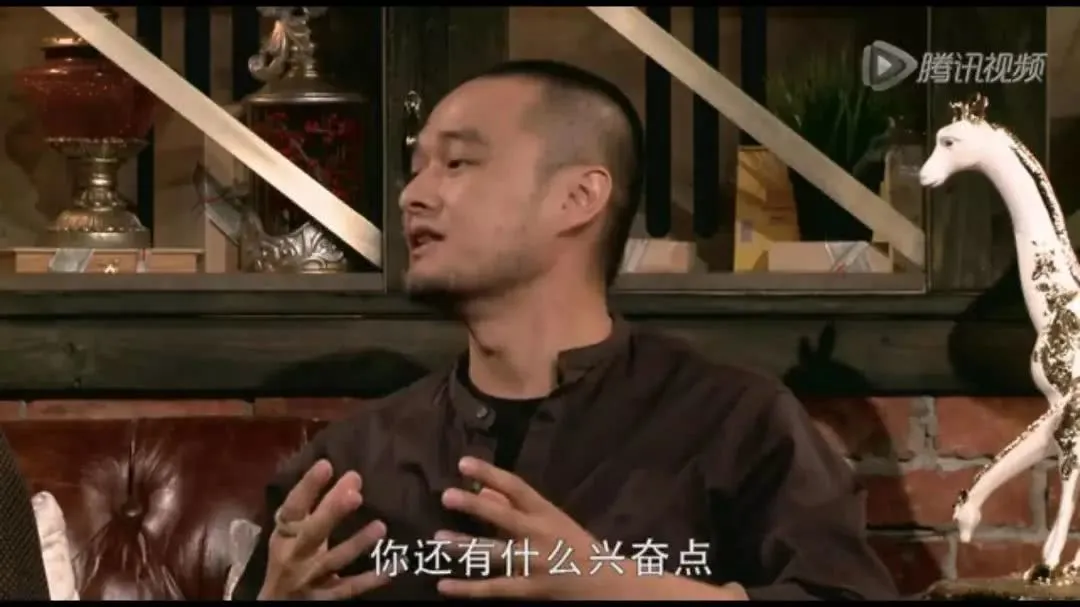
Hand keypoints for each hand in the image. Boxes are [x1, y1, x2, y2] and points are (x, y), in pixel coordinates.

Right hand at [259, 459, 389, 599]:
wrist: (277, 604)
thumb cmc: (290, 559)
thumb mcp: (293, 535)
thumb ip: (317, 508)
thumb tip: (353, 479)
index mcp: (284, 535)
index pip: (293, 508)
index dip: (308, 487)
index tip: (326, 464)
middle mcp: (294, 556)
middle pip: (313, 533)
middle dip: (332, 512)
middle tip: (355, 493)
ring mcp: (309, 579)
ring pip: (334, 560)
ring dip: (357, 544)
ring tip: (380, 526)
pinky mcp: (323, 599)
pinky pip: (348, 588)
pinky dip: (369, 579)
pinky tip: (390, 568)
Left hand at [435, 457, 614, 599]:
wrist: (607, 582)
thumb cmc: (575, 545)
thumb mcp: (551, 520)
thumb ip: (516, 507)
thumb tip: (483, 490)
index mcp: (546, 512)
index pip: (516, 487)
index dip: (490, 472)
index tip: (464, 462)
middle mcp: (540, 535)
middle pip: (504, 517)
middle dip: (475, 506)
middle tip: (447, 495)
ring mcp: (535, 564)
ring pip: (495, 553)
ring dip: (465, 546)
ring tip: (438, 538)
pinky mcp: (530, 590)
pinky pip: (494, 588)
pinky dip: (468, 589)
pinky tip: (444, 585)